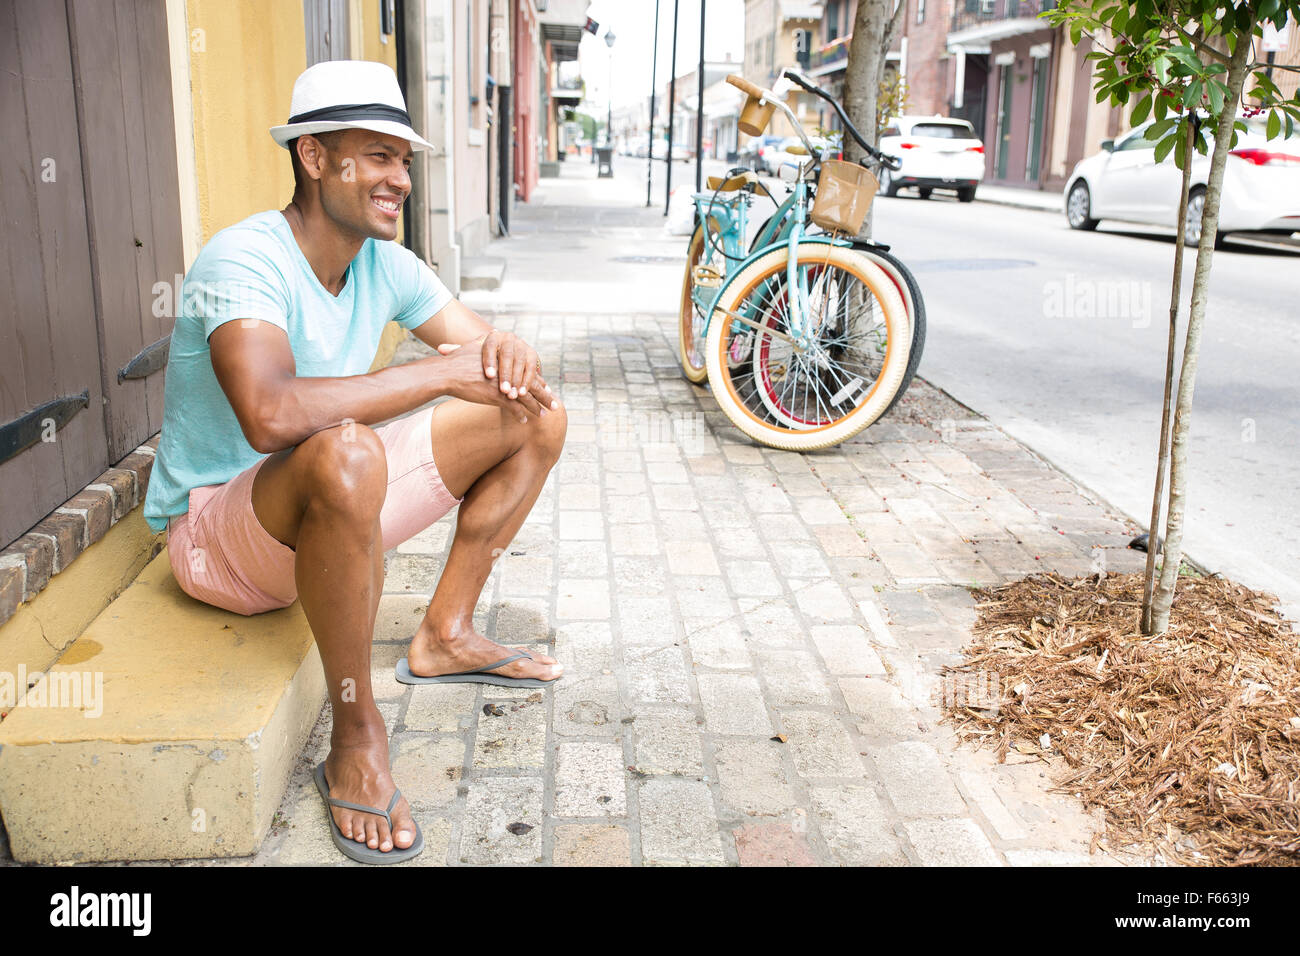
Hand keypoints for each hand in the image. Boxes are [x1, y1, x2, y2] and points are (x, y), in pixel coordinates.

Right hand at [435, 333, 556, 421]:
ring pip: (526, 399)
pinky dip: (520, 415)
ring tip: (544, 414)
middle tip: (555, 404)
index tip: (546, 387)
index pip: (527, 372)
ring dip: (536, 408)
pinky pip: (514, 409)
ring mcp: (505, 385)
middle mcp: (509, 373)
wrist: (449, 372)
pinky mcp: (498, 397)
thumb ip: (487, 340)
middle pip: (532, 386)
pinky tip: (524, 421)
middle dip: (544, 396)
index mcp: (508, 362)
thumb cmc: (458, 360)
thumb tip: (493, 332)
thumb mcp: (475, 344)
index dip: (537, 380)